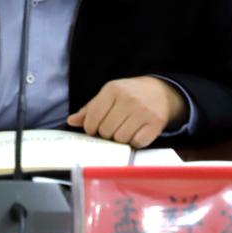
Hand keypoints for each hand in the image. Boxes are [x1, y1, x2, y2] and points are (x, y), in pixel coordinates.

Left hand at [66, 76, 186, 147]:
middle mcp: (129, 99)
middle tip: (112, 128)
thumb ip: (90, 109)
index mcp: (113, 89)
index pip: (93, 116)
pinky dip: (134, 142)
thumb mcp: (108, 96)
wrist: (160, 92)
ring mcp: (143, 111)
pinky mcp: (156, 123)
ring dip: (120, 139)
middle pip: (106, 130)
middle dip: (106, 134)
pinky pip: (137, 143)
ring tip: (124, 130)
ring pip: (121, 139)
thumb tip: (71, 121)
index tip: (94, 129)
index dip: (90, 128)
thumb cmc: (128, 95)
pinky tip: (135, 133)